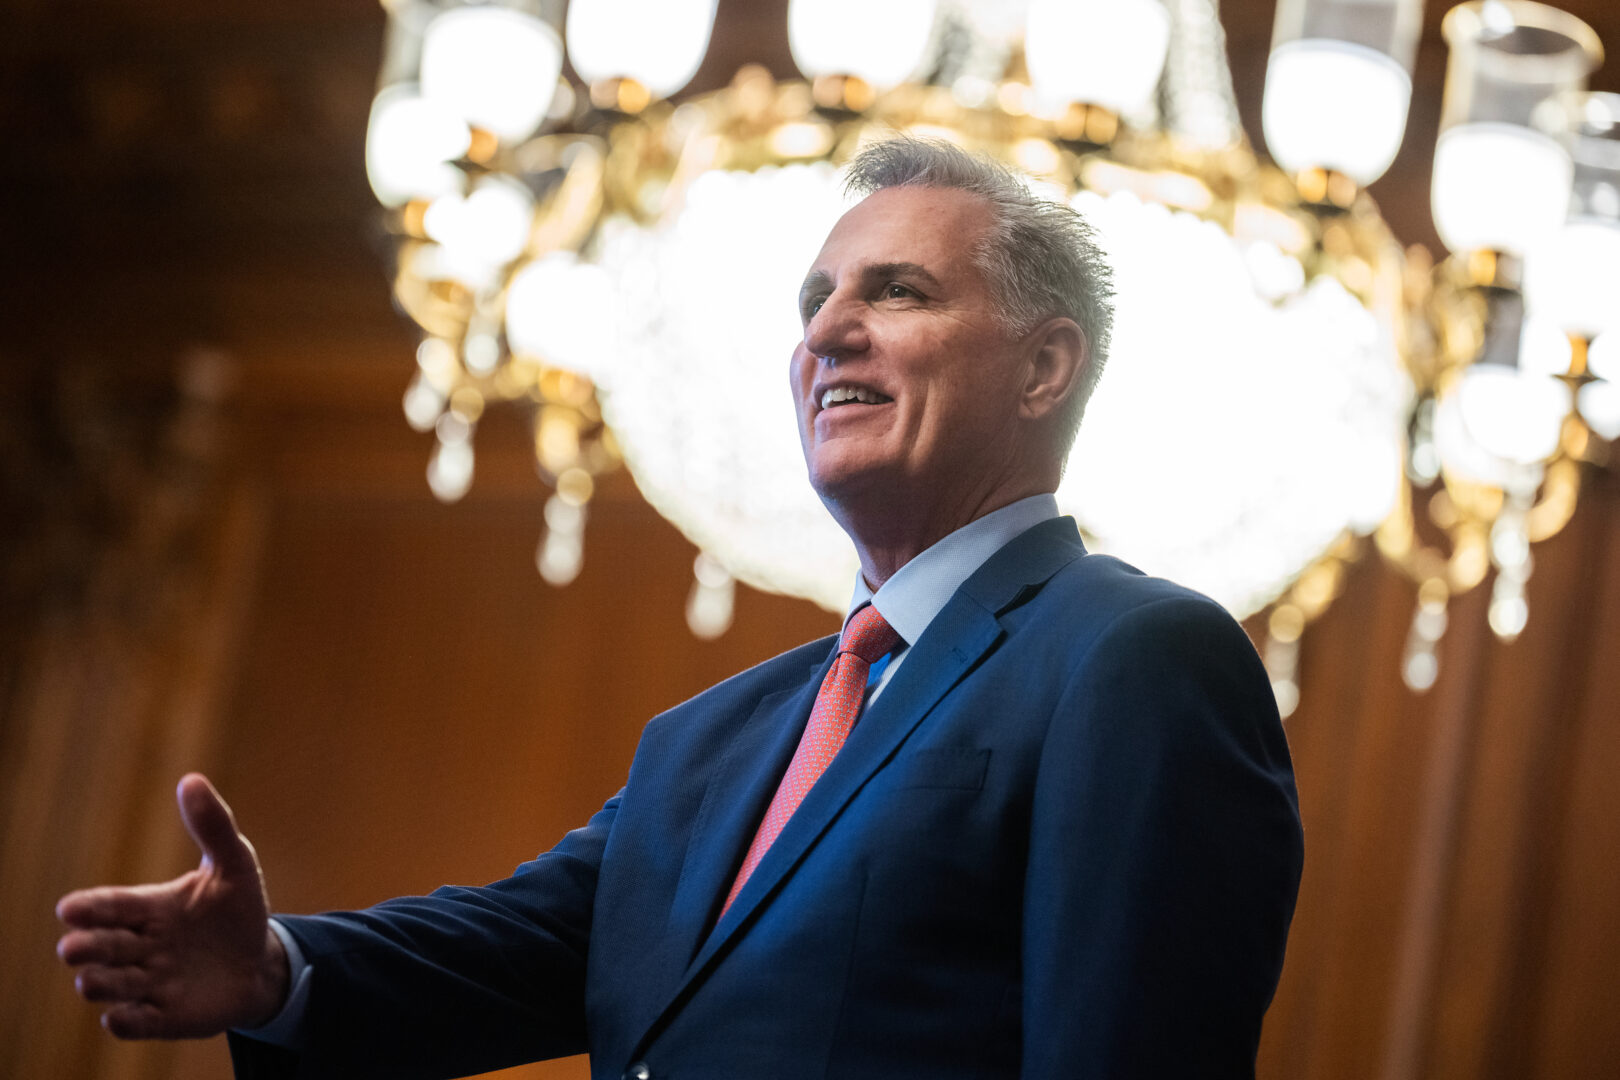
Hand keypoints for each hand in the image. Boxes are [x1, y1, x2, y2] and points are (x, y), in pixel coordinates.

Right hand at [56, 773, 289, 1038]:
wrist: (260, 962)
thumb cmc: (236, 910)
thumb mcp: (234, 864)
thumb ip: (213, 826)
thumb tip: (191, 778)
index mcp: (149, 908)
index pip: (110, 907)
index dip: (89, 909)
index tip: (69, 909)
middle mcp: (140, 946)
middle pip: (102, 947)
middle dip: (86, 947)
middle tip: (75, 947)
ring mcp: (149, 983)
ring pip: (112, 985)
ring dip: (100, 983)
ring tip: (91, 980)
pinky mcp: (164, 1016)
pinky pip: (136, 1022)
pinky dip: (125, 1021)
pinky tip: (119, 1017)